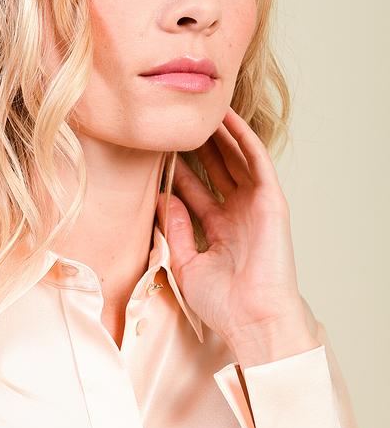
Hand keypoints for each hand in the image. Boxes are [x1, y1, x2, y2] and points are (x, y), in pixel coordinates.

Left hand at [157, 106, 316, 364]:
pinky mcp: (271, 200)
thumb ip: (175, 231)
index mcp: (220, 231)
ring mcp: (255, 206)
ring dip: (219, 134)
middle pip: (216, 170)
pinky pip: (256, 160)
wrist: (251, 318)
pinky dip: (242, 137)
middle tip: (175, 121)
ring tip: (198, 109)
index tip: (157, 151)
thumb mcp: (186, 264)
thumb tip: (162, 199)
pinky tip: (225, 117)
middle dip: (197, 146)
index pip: (196, 192)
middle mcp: (238, 215)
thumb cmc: (222, 304)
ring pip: (236, 158)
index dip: (178, 171)